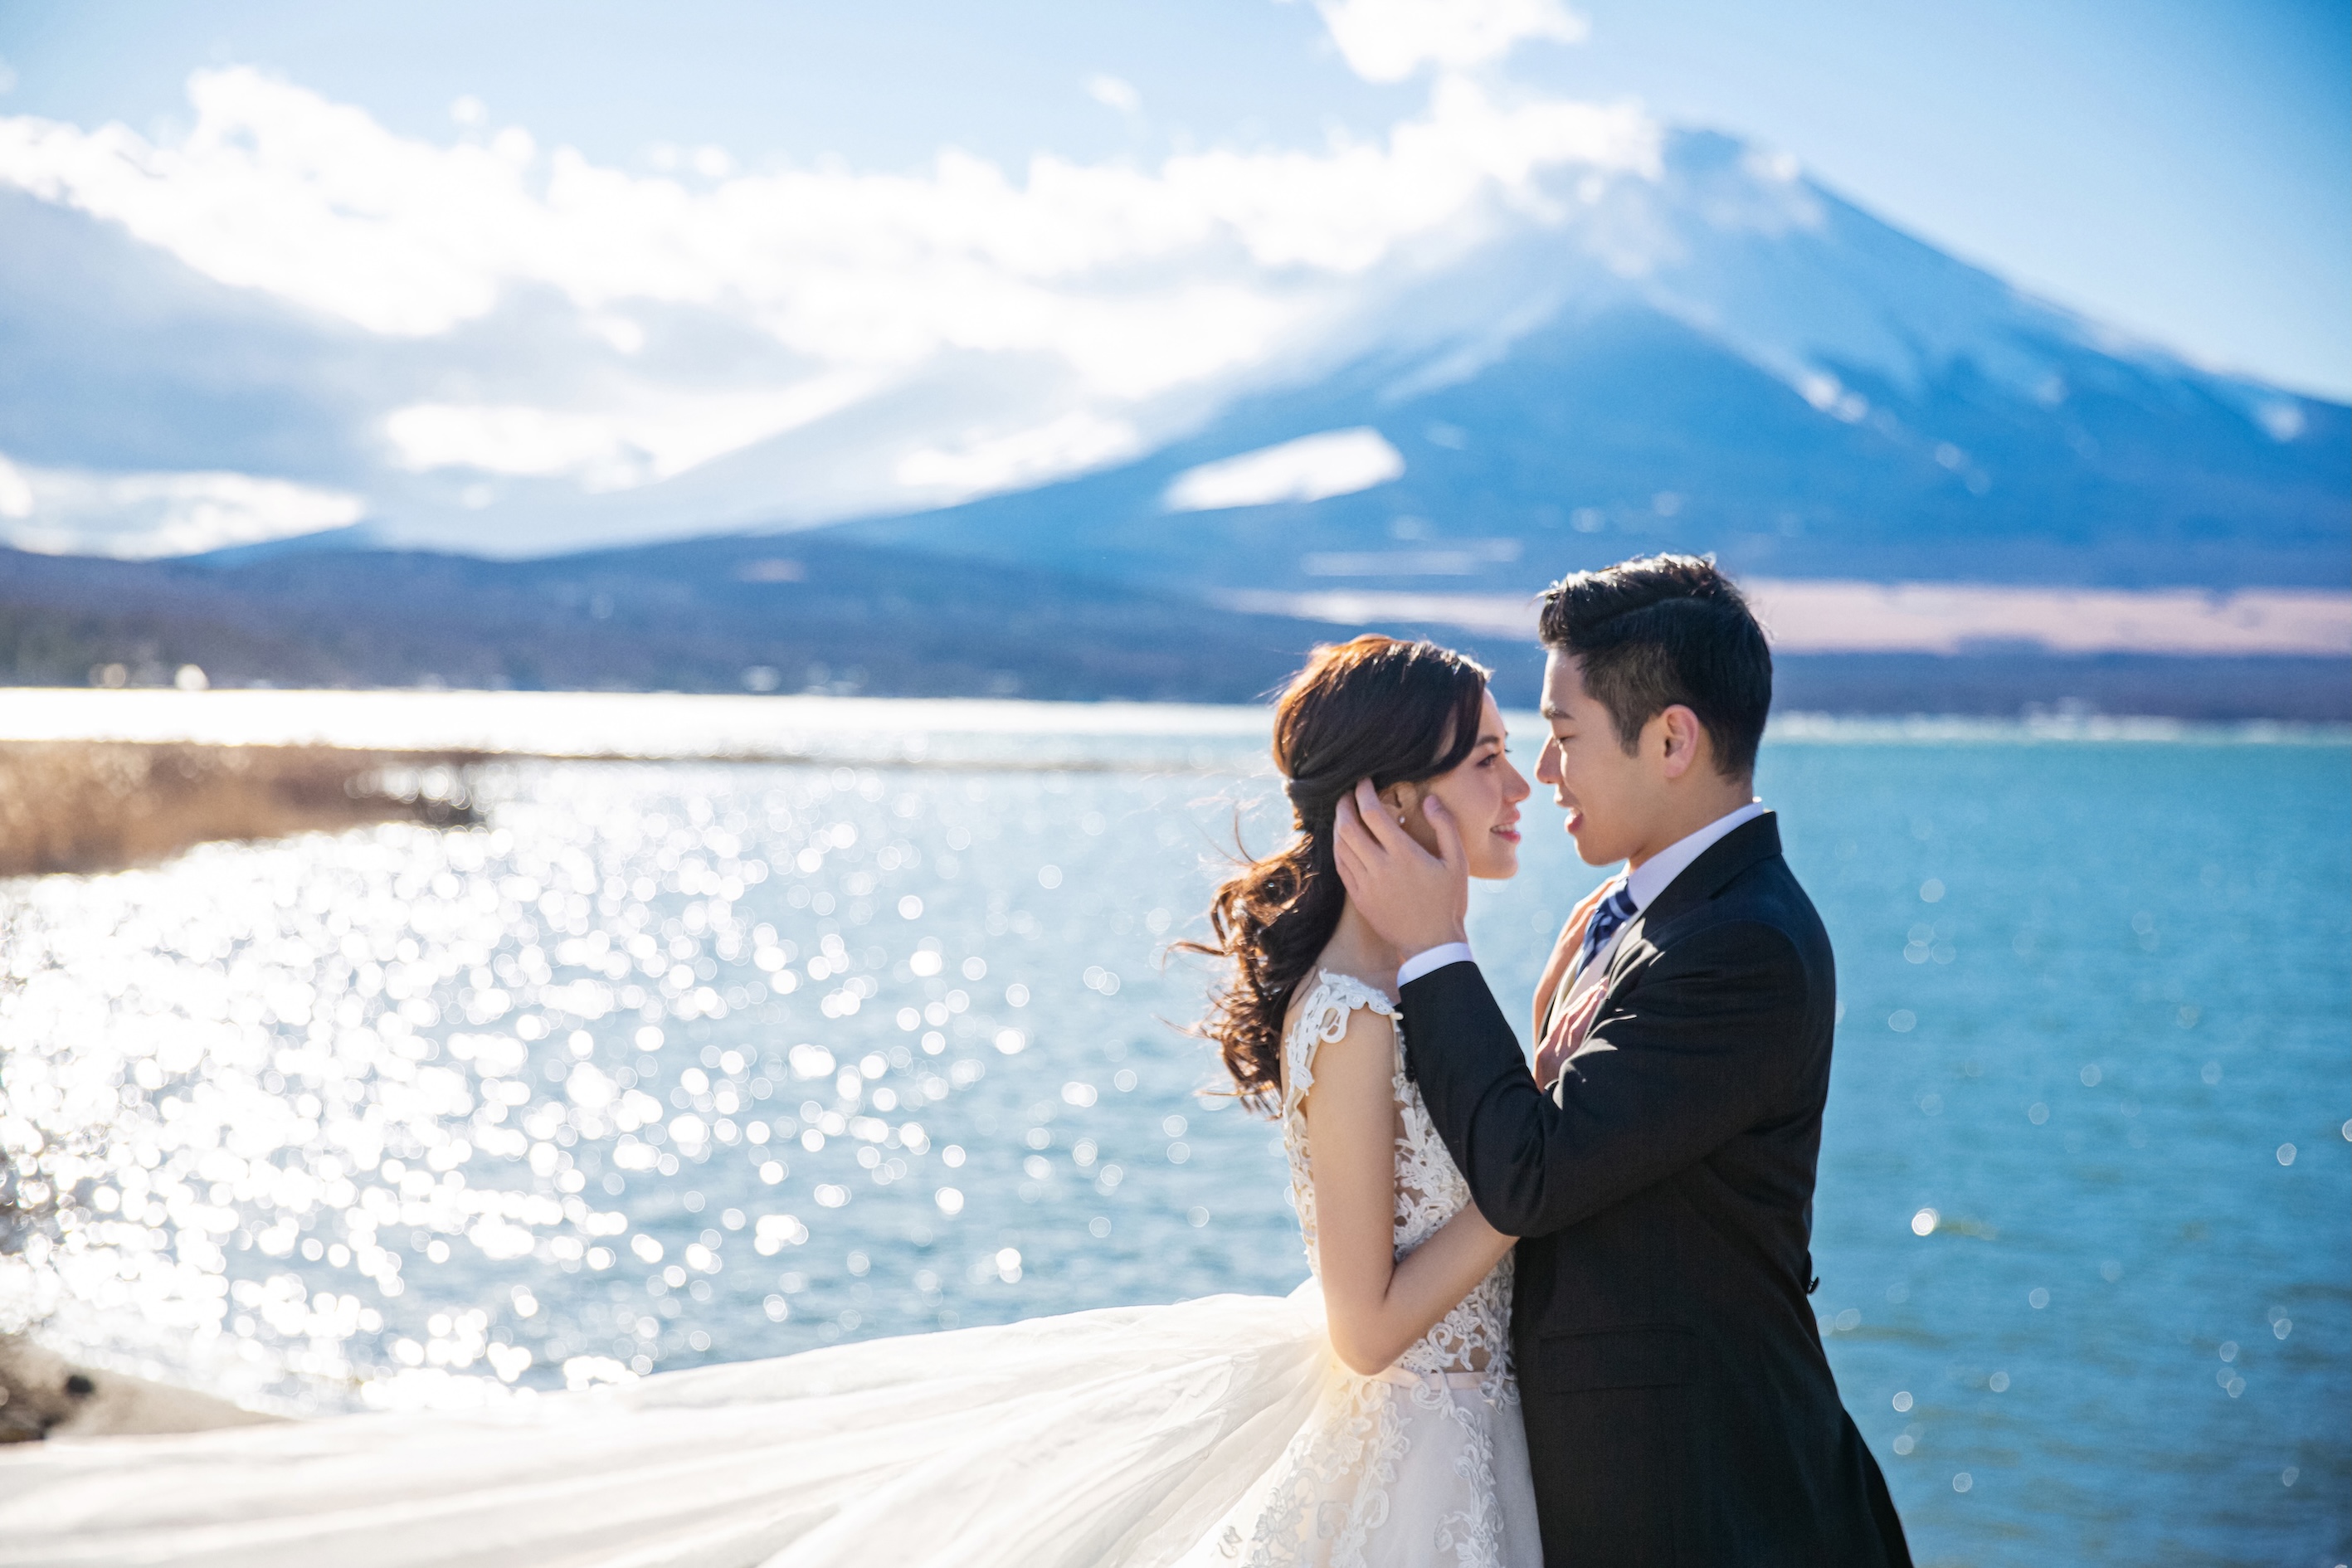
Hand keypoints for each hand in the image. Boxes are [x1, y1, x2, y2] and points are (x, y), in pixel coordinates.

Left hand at [1332, 778, 1469, 957]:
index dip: (1363, 792)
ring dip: (1338, 825)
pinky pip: (1341, 867)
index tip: (1364, 781)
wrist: (1432, 945)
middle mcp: (1380, 867)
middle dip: (1344, 805)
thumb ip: (1445, 826)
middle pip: (1348, 827)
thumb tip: (1429, 799)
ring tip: (1344, 813)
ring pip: (1340, 847)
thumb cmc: (1448, 902)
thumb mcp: (1458, 862)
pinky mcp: (1359, 899)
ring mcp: (1366, 884)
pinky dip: (1338, 849)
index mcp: (1404, 854)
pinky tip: (1343, 841)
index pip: (1372, 813)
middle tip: (1346, 793)